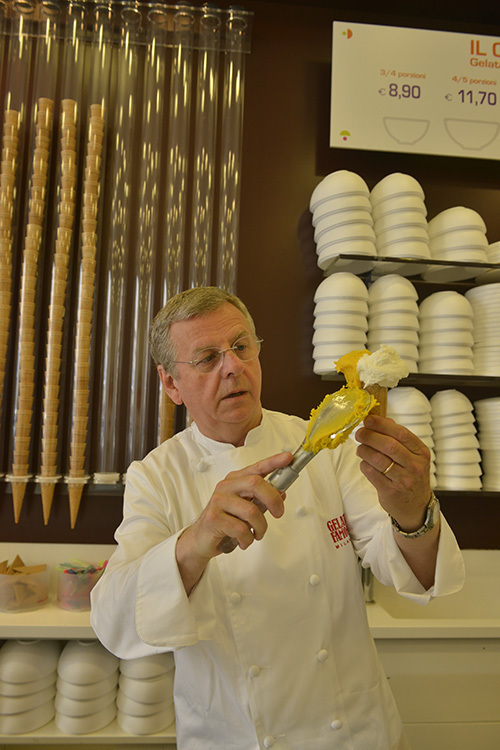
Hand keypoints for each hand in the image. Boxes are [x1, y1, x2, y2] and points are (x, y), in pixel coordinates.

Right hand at [176, 452, 291, 592]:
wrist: (200, 539)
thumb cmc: (225, 521)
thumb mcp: (246, 508)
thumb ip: (262, 500)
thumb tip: (282, 493)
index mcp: (235, 480)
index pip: (257, 467)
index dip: (273, 462)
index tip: (288, 458)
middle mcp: (226, 487)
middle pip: (256, 484)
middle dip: (273, 500)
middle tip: (278, 513)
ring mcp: (219, 501)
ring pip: (252, 511)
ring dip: (260, 527)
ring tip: (257, 534)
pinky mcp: (214, 518)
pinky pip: (241, 529)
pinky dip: (248, 539)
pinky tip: (243, 541)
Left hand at [354, 414, 430, 531]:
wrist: (416, 507)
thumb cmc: (412, 477)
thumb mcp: (413, 457)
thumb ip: (400, 438)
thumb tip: (384, 420)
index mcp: (421, 453)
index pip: (401, 433)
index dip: (382, 424)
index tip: (368, 419)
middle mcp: (415, 466)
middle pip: (388, 445)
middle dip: (370, 436)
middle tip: (359, 433)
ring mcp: (404, 480)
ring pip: (378, 459)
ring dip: (364, 450)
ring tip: (360, 448)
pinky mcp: (390, 492)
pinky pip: (371, 473)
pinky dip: (364, 465)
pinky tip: (365, 463)